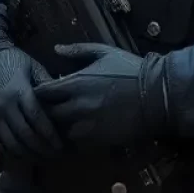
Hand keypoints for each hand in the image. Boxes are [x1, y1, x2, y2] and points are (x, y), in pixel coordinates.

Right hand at [0, 46, 61, 159]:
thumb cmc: (10, 60)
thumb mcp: (32, 66)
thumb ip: (46, 85)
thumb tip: (64, 102)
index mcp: (19, 91)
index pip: (38, 120)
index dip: (51, 136)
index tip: (61, 145)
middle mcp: (3, 106)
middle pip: (26, 136)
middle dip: (42, 149)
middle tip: (54, 155)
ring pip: (11, 145)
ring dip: (27, 155)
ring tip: (40, 158)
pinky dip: (10, 153)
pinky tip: (21, 154)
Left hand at [35, 43, 168, 147]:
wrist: (156, 96)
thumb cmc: (130, 70)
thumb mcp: (104, 53)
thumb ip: (77, 51)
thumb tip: (56, 49)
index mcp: (76, 83)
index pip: (42, 93)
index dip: (38, 93)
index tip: (40, 92)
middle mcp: (77, 106)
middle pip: (47, 115)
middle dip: (44, 112)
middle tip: (46, 109)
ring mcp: (88, 126)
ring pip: (59, 132)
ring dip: (57, 128)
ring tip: (59, 122)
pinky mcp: (99, 141)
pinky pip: (76, 144)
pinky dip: (72, 139)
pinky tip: (75, 132)